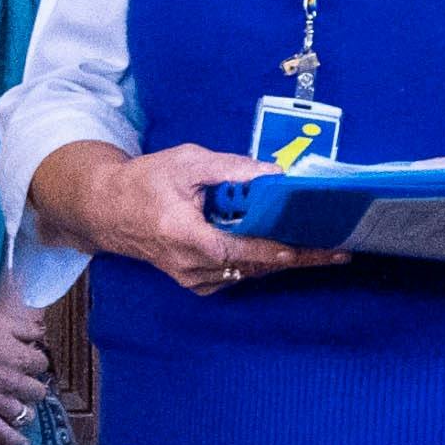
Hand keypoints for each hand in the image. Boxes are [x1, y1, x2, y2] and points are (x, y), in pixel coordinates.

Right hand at [0, 293, 51, 444]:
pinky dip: (15, 441)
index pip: (42, 364)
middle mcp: (12, 382)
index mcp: (20, 357)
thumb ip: (28, 329)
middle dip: (33, 388)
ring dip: (26, 412)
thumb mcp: (2, 321)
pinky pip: (3, 433)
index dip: (35, 363)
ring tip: (21, 409)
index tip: (28, 363)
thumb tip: (43, 335)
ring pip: (25, 414)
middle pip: (38, 392)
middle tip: (23, 386)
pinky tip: (22, 444)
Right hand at [54, 138, 341, 301]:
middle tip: (337, 248)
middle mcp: (191, 266)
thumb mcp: (188, 163)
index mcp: (186, 236)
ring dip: (283, 260)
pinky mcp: (196, 282)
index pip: (244, 251)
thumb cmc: (145, 182)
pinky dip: (261, 261)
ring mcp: (193, 278)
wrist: (107, 209)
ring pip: (249, 273)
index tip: (317, 249)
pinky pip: (238, 274)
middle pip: (256, 266)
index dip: (283, 251)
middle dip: (298, 257)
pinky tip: (284, 248)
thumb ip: (232, 169)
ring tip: (322, 248)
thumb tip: (275, 174)